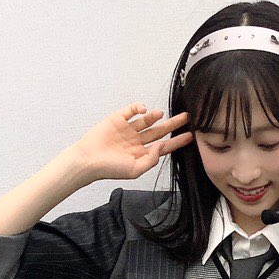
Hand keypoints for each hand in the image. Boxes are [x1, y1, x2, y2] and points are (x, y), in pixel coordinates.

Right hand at [70, 103, 194, 182]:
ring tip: (160, 114)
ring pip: (146, 120)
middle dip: (173, 124)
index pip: (164, 146)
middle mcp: (137, 141)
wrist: (88, 160)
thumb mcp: (135, 170)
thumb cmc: (110, 168)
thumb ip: (151, 160)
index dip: (177, 141)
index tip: (190, 136)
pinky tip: (144, 109)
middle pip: (159, 131)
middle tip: (187, 117)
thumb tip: (162, 144)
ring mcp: (128, 129)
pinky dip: (138, 107)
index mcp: (141, 154)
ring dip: (155, 116)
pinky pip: (131, 110)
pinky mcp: (118, 119)